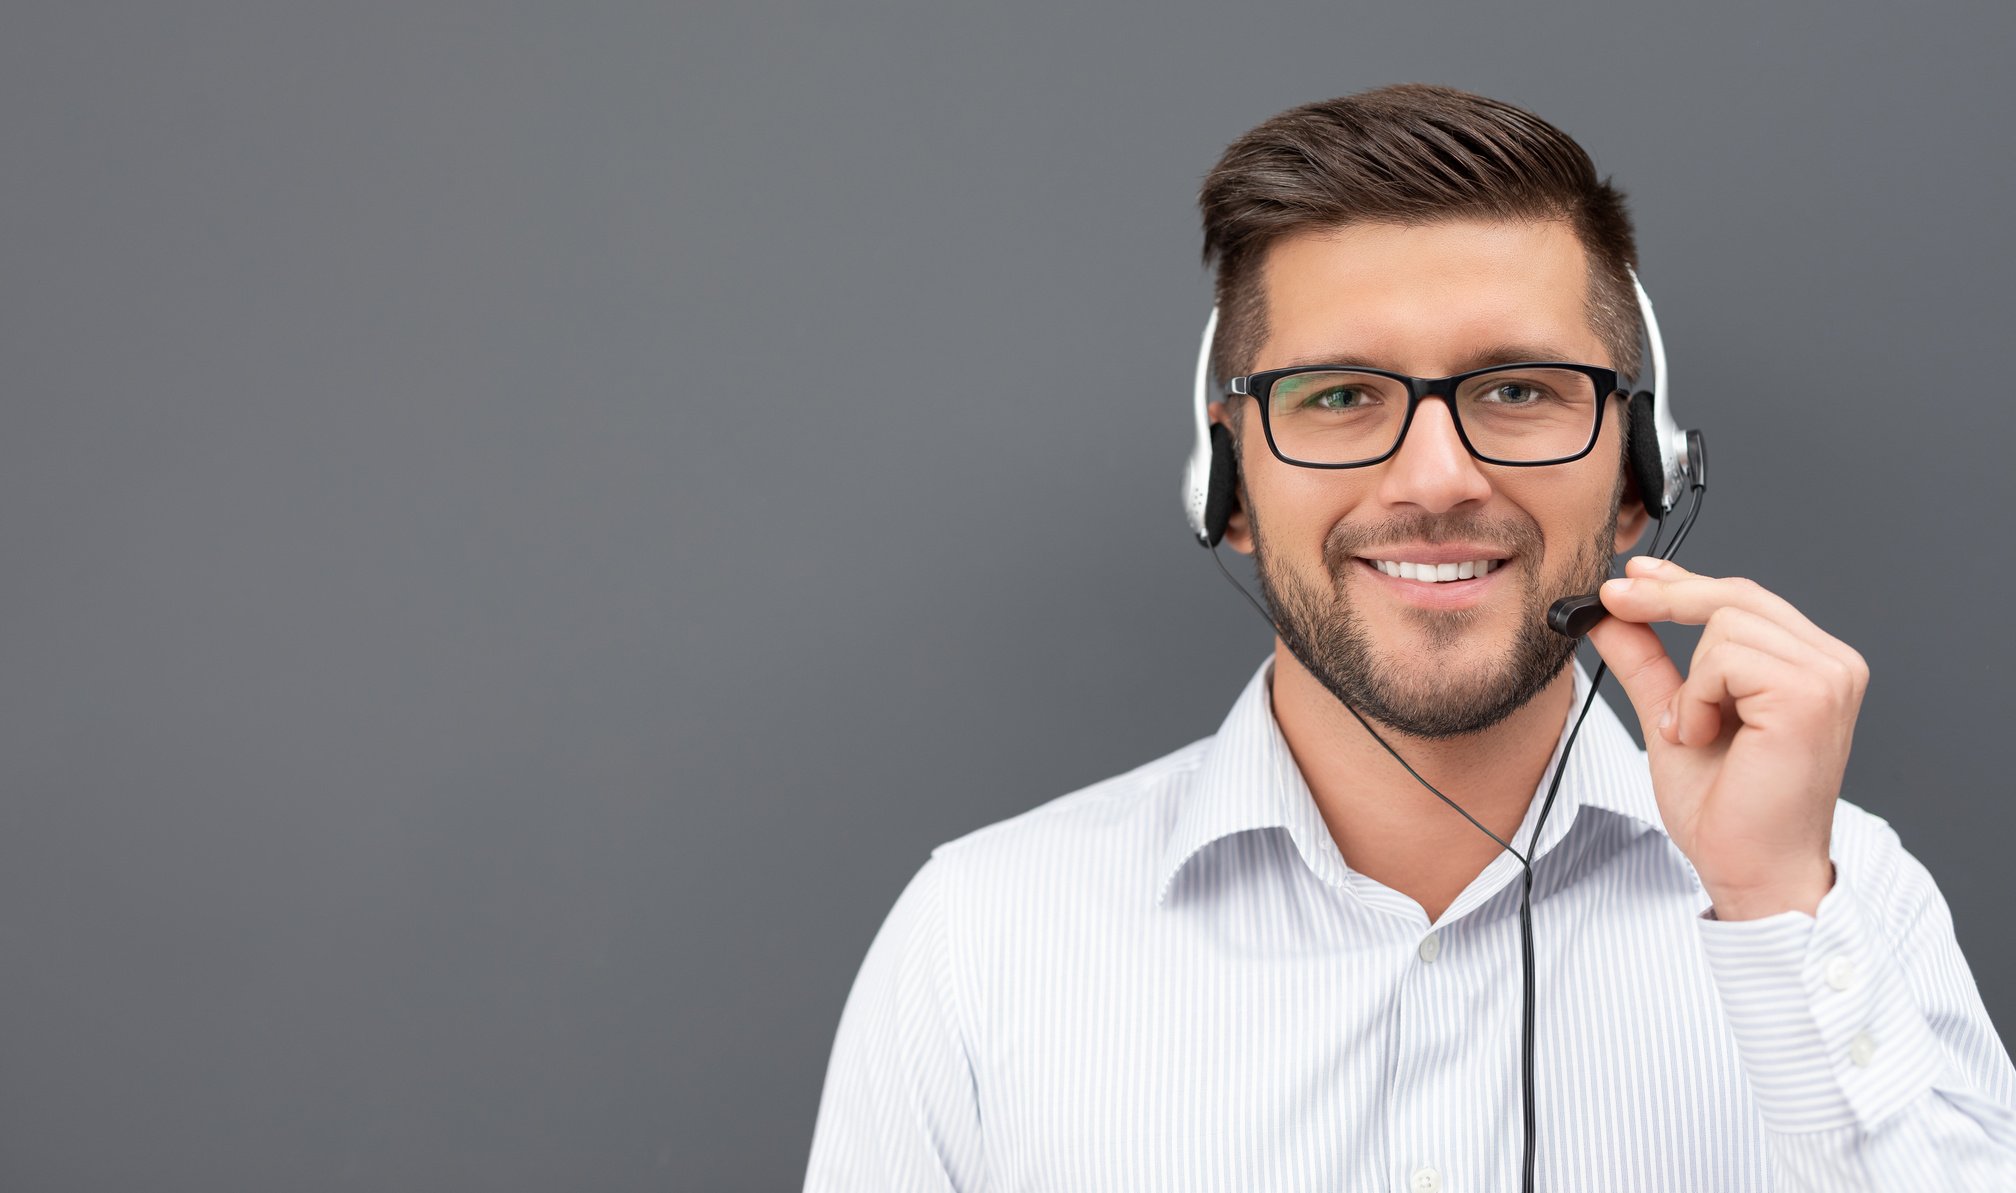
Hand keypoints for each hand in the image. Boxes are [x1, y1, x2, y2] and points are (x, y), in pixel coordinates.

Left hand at [1582, 556, 1866, 919]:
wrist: (1751, 871)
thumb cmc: (1727, 810)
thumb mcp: (1673, 716)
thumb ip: (1648, 664)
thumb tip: (1611, 616)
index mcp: (1810, 666)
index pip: (1743, 599)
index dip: (1682, 581)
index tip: (1631, 575)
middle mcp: (1831, 663)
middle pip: (1735, 595)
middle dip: (1664, 597)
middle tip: (1612, 602)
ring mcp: (1829, 675)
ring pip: (1724, 624)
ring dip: (1688, 683)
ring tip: (1693, 732)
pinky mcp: (1810, 694)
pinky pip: (1725, 657)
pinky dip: (1696, 698)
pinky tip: (1704, 738)